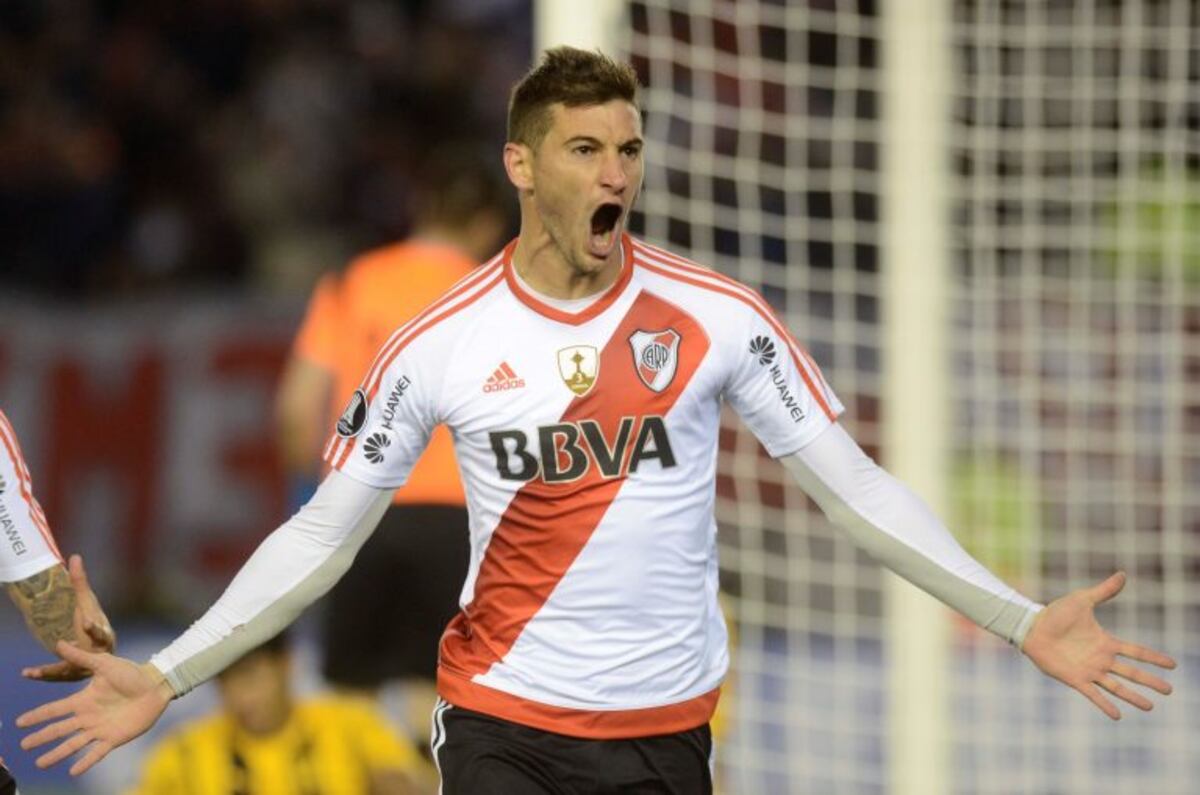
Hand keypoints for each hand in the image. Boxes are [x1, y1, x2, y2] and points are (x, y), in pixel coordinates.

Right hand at [17, 642, 172, 775]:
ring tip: (40, 764)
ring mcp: (100, 729)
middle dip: (41, 737)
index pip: (55, 710)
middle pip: (59, 729)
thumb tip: (59, 643)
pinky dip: (85, 762)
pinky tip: (74, 771)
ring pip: (73, 744)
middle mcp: (88, 717)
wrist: (156, 684)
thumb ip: (81, 657)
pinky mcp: (114, 738)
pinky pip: (97, 753)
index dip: (37, 716)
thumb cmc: (131, 673)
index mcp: (83, 700)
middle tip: (24, 745)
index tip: (20, 722)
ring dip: (57, 754)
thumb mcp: (104, 663)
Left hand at [23, 555, 115, 681]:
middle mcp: (97, 652)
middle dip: (76, 653)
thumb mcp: (87, 602)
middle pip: (88, 655)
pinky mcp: (73, 673)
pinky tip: (27, 672)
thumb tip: (75, 556)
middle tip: (62, 647)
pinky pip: (57, 675)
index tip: (87, 623)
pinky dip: (44, 674)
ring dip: (52, 670)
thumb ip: (80, 582)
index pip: (101, 631)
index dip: (95, 628)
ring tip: (34, 671)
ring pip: (69, 669)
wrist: (99, 649)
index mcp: (103, 634)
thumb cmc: (92, 620)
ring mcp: (86, 665)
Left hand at [1022, 571, 1175, 718]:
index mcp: (1105, 642)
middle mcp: (1100, 659)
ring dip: (1133, 697)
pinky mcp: (1074, 679)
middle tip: (1169, 691)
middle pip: (1131, 672)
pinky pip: (1093, 694)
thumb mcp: (1082, 600)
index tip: (1172, 665)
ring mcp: (1089, 670)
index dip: (1153, 658)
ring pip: (1117, 687)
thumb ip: (1103, 591)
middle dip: (1150, 681)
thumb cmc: (1055, 613)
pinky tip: (1117, 715)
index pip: (1135, 651)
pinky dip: (1105, 705)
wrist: (1031, 627)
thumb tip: (1122, 574)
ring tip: (1150, 707)